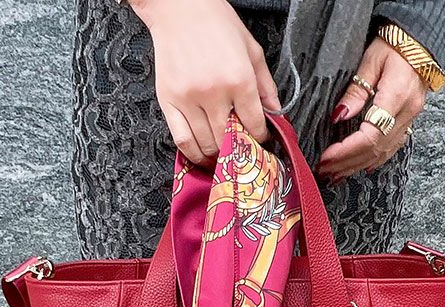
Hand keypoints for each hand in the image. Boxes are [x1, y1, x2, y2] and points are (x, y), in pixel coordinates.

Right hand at [131, 0, 280, 166]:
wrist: (178, 8)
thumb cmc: (214, 23)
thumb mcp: (251, 49)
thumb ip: (265, 84)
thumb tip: (275, 111)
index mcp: (238, 78)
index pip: (254, 124)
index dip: (259, 137)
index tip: (258, 139)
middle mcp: (214, 91)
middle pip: (230, 139)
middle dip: (237, 148)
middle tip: (240, 149)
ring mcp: (189, 98)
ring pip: (207, 143)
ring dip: (217, 154)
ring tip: (222, 153)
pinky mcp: (169, 101)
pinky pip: (182, 139)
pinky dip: (193, 153)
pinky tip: (201, 154)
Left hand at [316, 37, 426, 183]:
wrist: (420, 41)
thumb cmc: (395, 45)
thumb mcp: (370, 62)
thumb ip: (355, 92)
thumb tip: (339, 116)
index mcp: (397, 97)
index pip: (369, 136)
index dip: (346, 151)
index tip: (327, 157)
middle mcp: (407, 113)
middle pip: (374, 150)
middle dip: (347, 163)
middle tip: (325, 170)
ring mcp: (411, 119)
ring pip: (383, 153)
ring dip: (358, 166)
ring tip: (336, 174)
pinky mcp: (409, 120)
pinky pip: (392, 148)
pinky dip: (374, 160)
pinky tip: (361, 167)